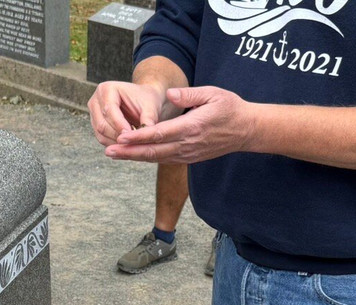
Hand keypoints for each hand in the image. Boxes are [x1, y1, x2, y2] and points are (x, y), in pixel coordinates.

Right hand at [88, 81, 169, 146]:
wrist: (143, 101)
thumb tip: (146, 136)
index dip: (120, 125)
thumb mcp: (151, 107)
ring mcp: (93, 114)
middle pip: (102, 124)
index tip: (132, 135)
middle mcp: (96, 100)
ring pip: (100, 134)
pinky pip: (102, 139)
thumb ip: (148, 120)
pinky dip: (114, 144)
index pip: (109, 110)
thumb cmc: (146, 101)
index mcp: (107, 89)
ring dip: (115, 143)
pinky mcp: (95, 125)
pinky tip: (126, 145)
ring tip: (131, 144)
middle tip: (133, 143)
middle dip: (117, 136)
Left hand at [106, 86, 255, 163]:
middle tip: (108, 151)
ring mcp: (187, 154)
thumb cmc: (230, 108)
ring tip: (114, 154)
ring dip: (134, 157)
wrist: (246, 130)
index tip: (121, 137)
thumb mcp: (212, 94)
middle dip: (129, 152)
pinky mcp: (188, 157)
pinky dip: (146, 157)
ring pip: (156, 158)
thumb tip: (169, 93)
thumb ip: (189, 94)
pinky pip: (164, 159)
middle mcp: (187, 145)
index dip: (138, 137)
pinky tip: (132, 154)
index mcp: (191, 127)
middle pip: (153, 152)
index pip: (159, 134)